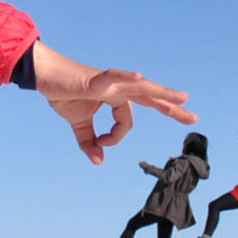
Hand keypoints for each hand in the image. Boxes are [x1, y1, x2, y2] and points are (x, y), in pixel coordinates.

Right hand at [31, 41, 193, 163]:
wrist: (44, 76)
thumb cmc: (63, 94)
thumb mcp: (78, 124)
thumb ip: (89, 142)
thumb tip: (98, 161)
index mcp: (115, 98)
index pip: (125, 123)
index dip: (114, 138)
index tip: (99, 145)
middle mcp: (118, 88)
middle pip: (150, 98)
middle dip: (172, 108)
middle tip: (193, 117)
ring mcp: (109, 82)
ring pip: (141, 88)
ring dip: (162, 93)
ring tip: (182, 98)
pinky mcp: (96, 79)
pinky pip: (114, 77)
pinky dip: (127, 77)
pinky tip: (140, 77)